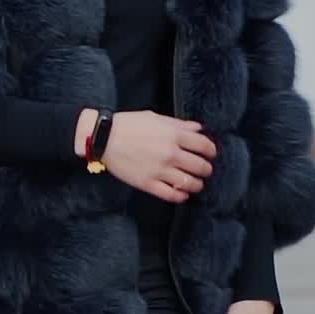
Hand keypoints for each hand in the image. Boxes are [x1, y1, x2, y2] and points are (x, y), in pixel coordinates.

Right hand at [78, 109, 216, 202]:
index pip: (205, 146)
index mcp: (174, 135)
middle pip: (202, 167)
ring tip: (195, 183)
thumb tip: (198, 128)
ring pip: (190, 183)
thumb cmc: (127, 124)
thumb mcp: (155, 118)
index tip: (210, 154)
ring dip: (197, 184)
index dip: (211, 151)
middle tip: (203, 169)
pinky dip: (181, 196)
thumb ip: (178, 124)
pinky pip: (172, 195)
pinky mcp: (148, 184)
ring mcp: (159, 170)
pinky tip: (181, 192)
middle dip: (206, 169)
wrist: (103, 138)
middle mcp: (170, 154)